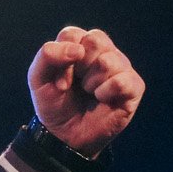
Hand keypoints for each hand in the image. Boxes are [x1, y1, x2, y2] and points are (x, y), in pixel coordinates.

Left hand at [28, 26, 144, 157]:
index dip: (62, 59)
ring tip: (90, 93)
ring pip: (108, 61)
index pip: (72, 35)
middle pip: (95, 40)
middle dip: (80, 67)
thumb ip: (47, 56)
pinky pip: (122, 81)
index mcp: (80, 45)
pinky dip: (106, 93)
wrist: (65, 136)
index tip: (60, 82)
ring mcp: (121, 67)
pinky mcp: (134, 86)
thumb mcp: (38, 79)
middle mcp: (103, 52)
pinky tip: (103, 100)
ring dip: (92, 83)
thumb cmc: (54, 104)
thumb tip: (77, 50)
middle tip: (78, 85)